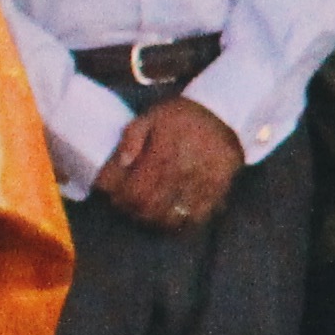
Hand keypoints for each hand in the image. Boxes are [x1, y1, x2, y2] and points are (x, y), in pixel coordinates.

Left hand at [94, 94, 245, 232]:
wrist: (223, 112)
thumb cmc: (180, 117)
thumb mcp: (151, 117)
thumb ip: (132, 137)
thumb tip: (122, 162)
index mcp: (161, 153)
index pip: (134, 190)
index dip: (119, 199)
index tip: (112, 196)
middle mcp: (181, 170)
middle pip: (150, 206)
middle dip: (133, 210)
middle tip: (127, 206)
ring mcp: (201, 182)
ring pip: (172, 215)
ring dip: (155, 219)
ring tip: (148, 214)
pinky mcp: (217, 189)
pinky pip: (198, 215)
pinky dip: (182, 222)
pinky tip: (173, 217)